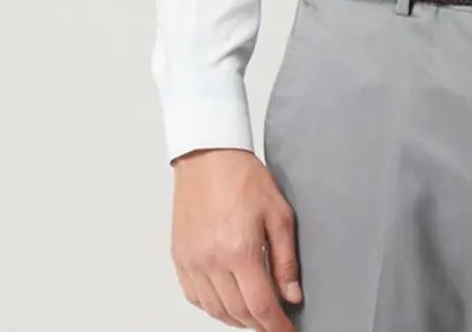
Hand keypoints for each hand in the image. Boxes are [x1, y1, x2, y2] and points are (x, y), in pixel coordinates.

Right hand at [169, 147, 302, 328]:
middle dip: (259, 323)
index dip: (276, 326)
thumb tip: (291, 294)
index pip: (261, 306)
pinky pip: (195, 297)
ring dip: (236, 318)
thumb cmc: (243, 177)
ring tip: (254, 314)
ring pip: (215, 310)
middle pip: (238, 312)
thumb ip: (285, 259)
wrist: (208, 156)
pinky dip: (212, 307)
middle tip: (274, 322)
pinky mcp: (179, 257)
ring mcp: (192, 261)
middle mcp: (211, 261)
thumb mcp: (278, 213)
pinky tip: (226, 301)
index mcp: (239, 251)